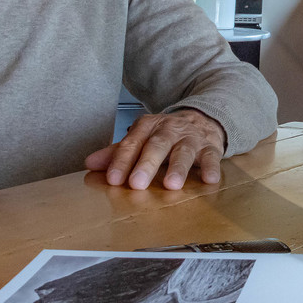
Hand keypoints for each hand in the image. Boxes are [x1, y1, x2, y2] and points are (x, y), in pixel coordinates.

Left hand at [85, 108, 227, 189]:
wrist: (201, 118)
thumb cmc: (166, 135)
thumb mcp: (141, 139)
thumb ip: (118, 152)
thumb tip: (90, 164)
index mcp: (148, 127)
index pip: (132, 144)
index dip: (122, 161)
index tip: (113, 179)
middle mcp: (169, 130)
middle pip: (157, 146)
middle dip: (147, 164)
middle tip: (137, 184)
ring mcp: (191, 137)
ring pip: (184, 151)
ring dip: (178, 167)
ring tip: (172, 184)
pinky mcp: (210, 146)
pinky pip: (212, 156)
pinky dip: (211, 167)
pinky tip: (209, 180)